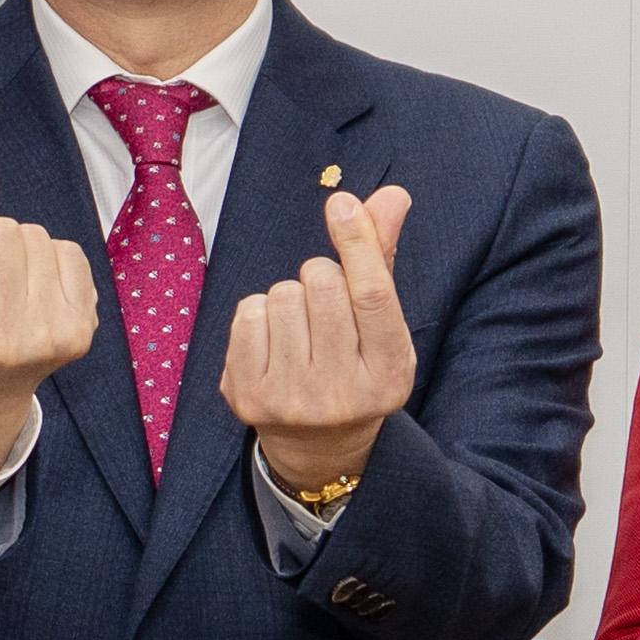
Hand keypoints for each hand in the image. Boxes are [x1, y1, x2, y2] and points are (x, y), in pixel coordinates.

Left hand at [215, 180, 422, 505]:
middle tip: (326, 309)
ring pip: (282, 294)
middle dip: (322, 277)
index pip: (374, 295)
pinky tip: (273, 343)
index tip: (342, 203)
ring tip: (300, 331)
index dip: (358, 242)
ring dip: (290, 298)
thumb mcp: (381, 325)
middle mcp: (342, 393)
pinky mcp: (247, 397)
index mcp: (389, 374)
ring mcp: (291, 399)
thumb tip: (391, 194)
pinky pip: (248, 312)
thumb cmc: (355, 366)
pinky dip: (259, 314)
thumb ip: (382, 259)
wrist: (317, 445)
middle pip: (323, 284)